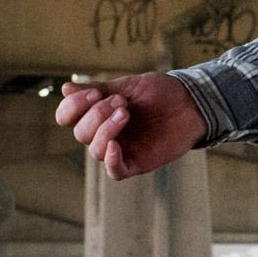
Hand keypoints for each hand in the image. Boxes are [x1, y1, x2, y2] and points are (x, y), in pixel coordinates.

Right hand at [55, 73, 206, 181]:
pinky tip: (115, 146)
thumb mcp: (128, 86)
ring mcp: (121, 149)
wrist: (192, 102)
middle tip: (122, 103)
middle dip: (97, 115)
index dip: (73, 106)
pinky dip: (111, 161)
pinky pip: (115, 171)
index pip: (67, 117)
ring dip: (106, 131)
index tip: (93, 93)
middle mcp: (104, 133)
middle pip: (81, 133)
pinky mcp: (137, 163)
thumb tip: (65, 88)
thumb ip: (98, 89)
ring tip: (126, 113)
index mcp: (98, 113)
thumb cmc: (161, 92)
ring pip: (96, 150)